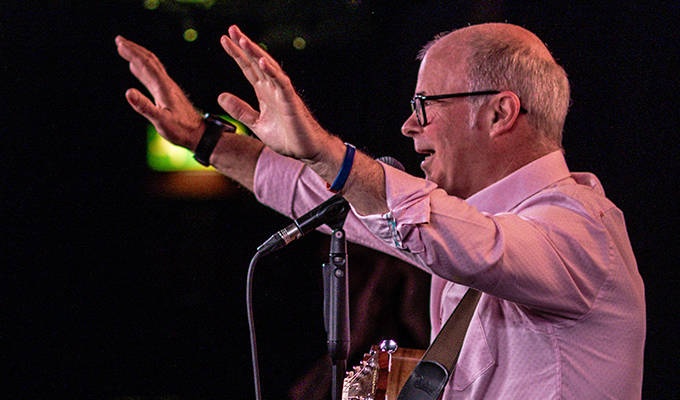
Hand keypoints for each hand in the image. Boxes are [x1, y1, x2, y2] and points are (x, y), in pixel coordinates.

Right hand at [115, 35, 203, 150]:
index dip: (133, 53)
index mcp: (164, 87)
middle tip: (119, 40)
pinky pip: (152, 77)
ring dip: (138, 57)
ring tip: (125, 49)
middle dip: (134, 49)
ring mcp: (167, 88)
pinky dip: (142, 69)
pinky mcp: (167, 94)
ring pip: (151, 67)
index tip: (120, 44)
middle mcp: (166, 84)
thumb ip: (145, 107)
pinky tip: (135, 68)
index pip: (147, 65)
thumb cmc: (181, 130)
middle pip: (150, 61)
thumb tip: (128, 92)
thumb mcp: (161, 121)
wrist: (199, 134)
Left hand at [217, 25, 330, 161]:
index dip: (236, 55)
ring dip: (256, 53)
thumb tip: (220, 96)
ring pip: (268, 68)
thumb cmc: (286, 137)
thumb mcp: (256, 124)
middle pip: (256, 62)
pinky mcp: (291, 101)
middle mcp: (272, 88)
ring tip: (243, 40)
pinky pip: (281, 83)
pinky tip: (262, 61)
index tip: (224, 40)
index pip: (248, 68)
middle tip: (231, 29)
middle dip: (244, 46)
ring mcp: (282, 93)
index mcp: (264, 92)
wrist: (304, 150)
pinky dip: (272, 72)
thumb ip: (240, 110)